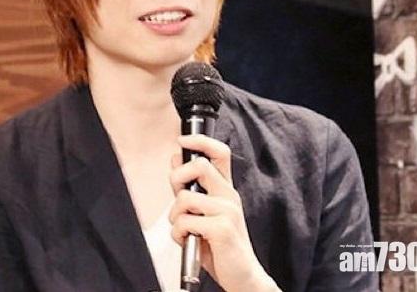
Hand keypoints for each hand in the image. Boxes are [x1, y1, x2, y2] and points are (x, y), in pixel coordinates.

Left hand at [169, 134, 280, 291]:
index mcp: (225, 189)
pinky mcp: (222, 229)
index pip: (219, 152)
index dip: (200, 141)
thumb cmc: (220, 244)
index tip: (182, 140)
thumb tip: (176, 160)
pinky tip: (187, 239)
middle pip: (200, 165)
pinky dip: (178, 233)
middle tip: (178, 198)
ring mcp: (227, 211)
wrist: (241, 275)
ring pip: (185, 197)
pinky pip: (185, 221)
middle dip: (177, 178)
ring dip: (174, 216)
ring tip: (183, 229)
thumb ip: (191, 187)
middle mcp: (229, 196)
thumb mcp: (204, 211)